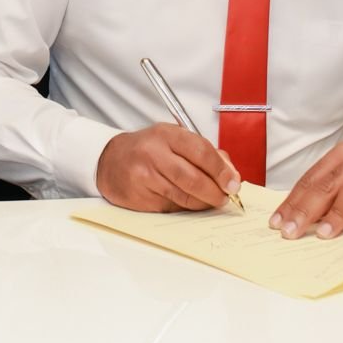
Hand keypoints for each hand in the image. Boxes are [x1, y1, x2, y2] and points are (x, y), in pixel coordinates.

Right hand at [95, 123, 241, 211]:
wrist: (109, 161)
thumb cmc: (147, 150)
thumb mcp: (173, 140)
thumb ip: (204, 152)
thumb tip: (230, 174)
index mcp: (166, 134)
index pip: (201, 151)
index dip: (221, 170)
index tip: (233, 182)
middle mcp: (154, 153)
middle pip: (193, 178)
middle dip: (215, 191)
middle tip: (225, 197)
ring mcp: (145, 176)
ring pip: (184, 196)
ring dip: (203, 203)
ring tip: (211, 201)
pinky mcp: (140, 196)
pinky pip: (171, 207)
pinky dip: (186, 208)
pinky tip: (189, 204)